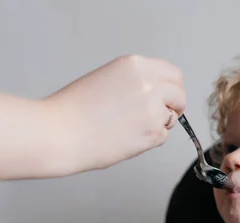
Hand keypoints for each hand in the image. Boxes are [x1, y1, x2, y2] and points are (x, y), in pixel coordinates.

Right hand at [45, 54, 186, 173]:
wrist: (59, 133)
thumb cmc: (73, 111)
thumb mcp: (107, 79)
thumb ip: (135, 82)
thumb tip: (156, 94)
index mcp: (135, 65)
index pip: (172, 74)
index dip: (171, 89)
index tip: (166, 99)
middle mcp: (148, 82)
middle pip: (179, 93)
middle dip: (173, 106)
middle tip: (159, 117)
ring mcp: (153, 107)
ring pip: (172, 117)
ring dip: (159, 124)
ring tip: (129, 128)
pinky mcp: (153, 131)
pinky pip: (163, 136)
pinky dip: (150, 141)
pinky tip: (126, 138)